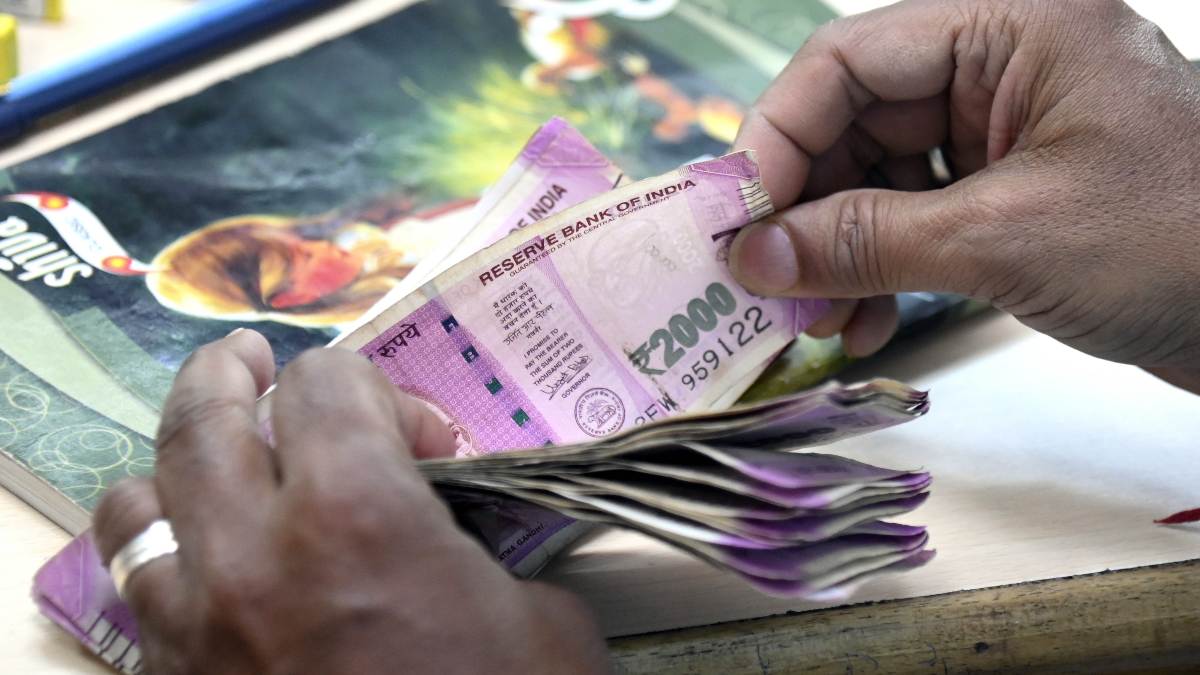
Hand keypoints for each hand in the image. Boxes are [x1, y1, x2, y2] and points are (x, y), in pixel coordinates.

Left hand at [92, 329, 606, 673]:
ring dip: (173, 467)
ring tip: (205, 462)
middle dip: (228, 372)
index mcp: (357, 512)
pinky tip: (201, 566)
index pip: (324, 382)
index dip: (373, 385)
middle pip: (204, 415)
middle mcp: (254, 553)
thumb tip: (458, 529)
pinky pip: (134, 599)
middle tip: (247, 358)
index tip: (416, 435)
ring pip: (135, 504)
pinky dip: (160, 560)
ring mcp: (197, 626)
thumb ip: (486, 548)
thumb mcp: (542, 623)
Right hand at [729, 0, 1199, 387]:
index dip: (777, 136)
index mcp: (1011, 26)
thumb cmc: (1181, 247)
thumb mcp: (1005, 240)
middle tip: (762, 283)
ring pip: (877, 177)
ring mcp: (1006, 132)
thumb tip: (753, 257)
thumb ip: (867, 241)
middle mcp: (1002, 67)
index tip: (737, 219)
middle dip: (805, 209)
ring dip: (836, 252)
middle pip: (854, 121)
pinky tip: (860, 324)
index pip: (850, 59)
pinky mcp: (1012, 193)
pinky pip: (916, 218)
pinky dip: (880, 270)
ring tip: (811, 318)